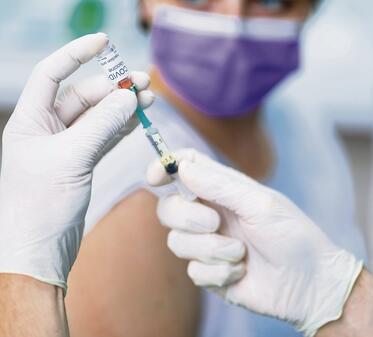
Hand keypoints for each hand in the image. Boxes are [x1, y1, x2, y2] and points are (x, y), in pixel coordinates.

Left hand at [0, 33, 153, 288]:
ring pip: (97, 117)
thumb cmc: (40, 207)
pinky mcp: (81, 165)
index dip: (76, 54)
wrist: (38, 252)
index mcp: (30, 121)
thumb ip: (100, 125)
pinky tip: (138, 120)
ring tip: (150, 99)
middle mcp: (46, 130)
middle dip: (112, 88)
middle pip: (83, 95)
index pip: (52, 74)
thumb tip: (128, 96)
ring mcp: (65, 147)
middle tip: (143, 83)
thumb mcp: (71, 159)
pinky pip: (104, 137)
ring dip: (122, 107)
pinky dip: (122, 128)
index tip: (104, 42)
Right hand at [147, 149, 362, 336]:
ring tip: (240, 253)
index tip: (155, 177)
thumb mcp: (261, 204)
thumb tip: (182, 166)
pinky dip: (217, 272)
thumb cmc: (293, 236)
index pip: (186, 169)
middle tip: (215, 223)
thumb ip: (220, 185)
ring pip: (177, 242)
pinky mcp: (211, 274)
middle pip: (169, 207)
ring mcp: (210, 246)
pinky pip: (193, 271)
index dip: (165, 167)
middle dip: (187, 216)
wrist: (309, 284)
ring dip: (210, 249)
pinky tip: (241, 273)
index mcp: (225, 191)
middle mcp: (213, 215)